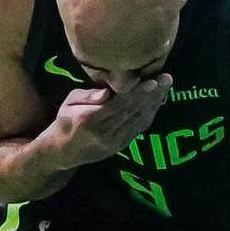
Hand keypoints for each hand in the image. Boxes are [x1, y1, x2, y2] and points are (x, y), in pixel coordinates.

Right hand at [47, 76, 171, 166]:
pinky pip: (139, 128)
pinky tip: (158, 100)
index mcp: (90, 120)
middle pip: (133, 111)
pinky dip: (150, 114)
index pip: (118, 105)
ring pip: (139, 120)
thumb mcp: (69, 103)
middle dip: (152, 94)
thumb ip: (87, 96)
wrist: (63, 152)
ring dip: (155, 103)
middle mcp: (105, 133)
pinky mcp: (121, 146)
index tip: (151, 80)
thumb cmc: (65, 121)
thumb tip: (107, 91)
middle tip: (166, 78)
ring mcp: (115, 142)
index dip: (137, 92)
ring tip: (166, 86)